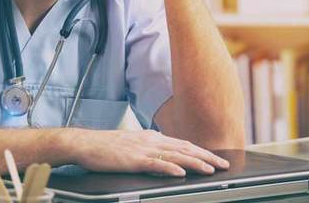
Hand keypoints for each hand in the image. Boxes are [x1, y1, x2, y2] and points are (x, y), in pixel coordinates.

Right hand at [65, 128, 229, 176]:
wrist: (85, 144)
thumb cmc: (105, 146)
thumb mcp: (132, 142)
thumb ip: (149, 145)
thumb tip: (164, 147)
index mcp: (151, 137)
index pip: (182, 143)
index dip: (201, 151)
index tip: (216, 158)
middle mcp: (150, 140)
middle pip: (184, 148)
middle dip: (206, 156)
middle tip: (223, 164)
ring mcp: (142, 149)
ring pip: (175, 155)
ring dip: (195, 162)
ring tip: (210, 169)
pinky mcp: (132, 160)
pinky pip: (155, 163)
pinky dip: (170, 167)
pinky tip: (181, 172)